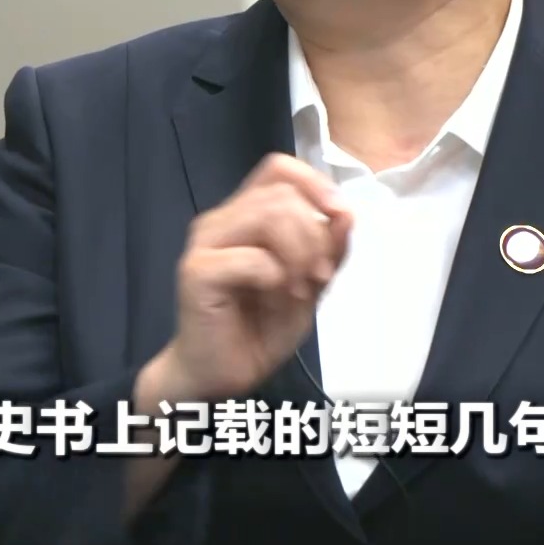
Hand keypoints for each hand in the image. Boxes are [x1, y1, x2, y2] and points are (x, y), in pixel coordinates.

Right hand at [146, 154, 351, 405]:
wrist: (223, 376)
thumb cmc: (261, 328)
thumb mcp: (311, 284)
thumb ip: (328, 249)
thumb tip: (347, 214)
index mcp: (245, 215)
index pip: (279, 168)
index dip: (314, 183)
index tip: (339, 217)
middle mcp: (221, 220)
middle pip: (281, 194)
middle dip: (315, 235)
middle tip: (320, 277)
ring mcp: (205, 243)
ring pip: (268, 216)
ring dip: (299, 255)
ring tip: (301, 290)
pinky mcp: (196, 271)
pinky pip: (253, 257)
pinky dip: (277, 277)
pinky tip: (278, 297)